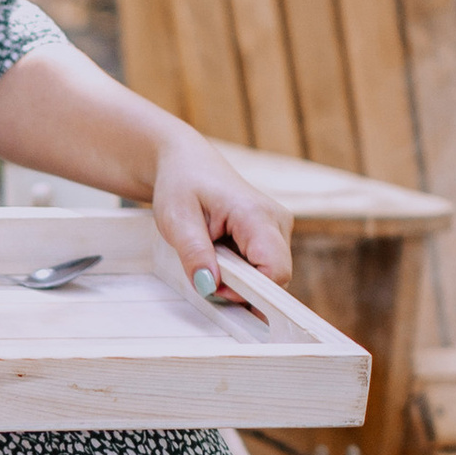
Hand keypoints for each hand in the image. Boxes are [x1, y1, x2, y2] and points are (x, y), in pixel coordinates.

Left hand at [147, 130, 291, 294]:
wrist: (187, 163)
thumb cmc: (181, 185)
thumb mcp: (176, 219)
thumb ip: (194, 253)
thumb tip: (209, 286)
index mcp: (256, 214)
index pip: (275, 271)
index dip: (247, 291)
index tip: (213, 286)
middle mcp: (277, 221)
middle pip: (276, 278)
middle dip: (241, 290)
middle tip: (205, 275)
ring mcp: (279, 228)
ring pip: (271, 276)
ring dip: (240, 282)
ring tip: (211, 260)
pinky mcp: (274, 235)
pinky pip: (265, 268)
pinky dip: (242, 274)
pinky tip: (221, 258)